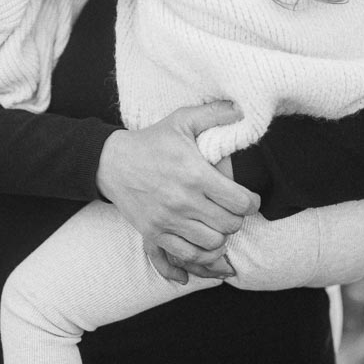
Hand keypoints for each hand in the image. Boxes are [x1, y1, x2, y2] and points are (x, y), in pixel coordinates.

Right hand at [95, 102, 258, 280]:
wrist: (112, 163)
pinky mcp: (154, 233)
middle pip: (230, 225)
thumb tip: (243, 109)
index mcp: (195, 174)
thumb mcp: (182, 120)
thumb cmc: (152, 141)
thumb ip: (215, 114)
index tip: (249, 200)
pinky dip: (202, 252)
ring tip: (217, 223)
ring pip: (213, 243)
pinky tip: (204, 240)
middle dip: (237, 218)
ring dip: (220, 235)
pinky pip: (188, 254)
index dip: (252, 203)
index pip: (240, 202)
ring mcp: (168, 219)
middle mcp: (183, 200)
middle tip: (232, 210)